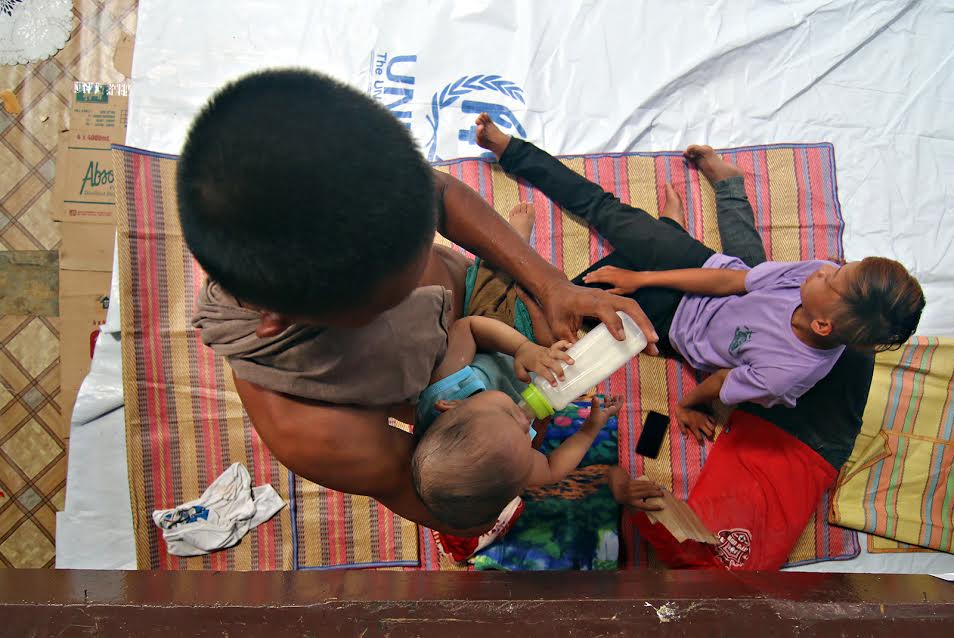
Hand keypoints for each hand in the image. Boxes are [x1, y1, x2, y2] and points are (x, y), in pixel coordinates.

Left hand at [513, 340, 573, 383]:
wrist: (522, 347)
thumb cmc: (522, 360)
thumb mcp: (518, 369)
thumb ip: (522, 376)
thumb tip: (529, 381)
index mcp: (535, 363)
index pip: (543, 371)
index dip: (550, 378)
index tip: (555, 384)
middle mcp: (542, 357)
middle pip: (552, 363)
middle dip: (558, 371)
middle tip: (563, 378)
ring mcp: (547, 352)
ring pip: (557, 353)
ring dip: (565, 357)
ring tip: (572, 362)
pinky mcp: (550, 348)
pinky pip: (558, 345)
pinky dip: (564, 344)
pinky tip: (571, 345)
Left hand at [538, 280, 658, 353]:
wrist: (557, 289)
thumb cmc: (556, 307)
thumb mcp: (557, 326)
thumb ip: (567, 341)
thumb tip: (578, 358)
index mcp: (587, 301)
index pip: (604, 309)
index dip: (614, 323)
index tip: (622, 339)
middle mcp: (601, 297)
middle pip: (628, 305)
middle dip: (642, 323)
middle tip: (652, 341)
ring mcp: (608, 297)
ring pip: (632, 307)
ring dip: (645, 323)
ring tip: (653, 343)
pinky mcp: (612, 301)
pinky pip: (629, 309)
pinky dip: (639, 322)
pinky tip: (645, 337)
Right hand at [582, 266, 645, 294]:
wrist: (639, 278)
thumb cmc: (631, 286)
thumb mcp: (621, 291)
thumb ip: (612, 292)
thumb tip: (604, 293)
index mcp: (611, 278)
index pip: (598, 278)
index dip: (591, 280)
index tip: (585, 281)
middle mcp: (611, 273)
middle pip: (598, 273)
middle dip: (590, 275)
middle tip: (583, 277)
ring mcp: (614, 270)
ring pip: (602, 270)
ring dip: (595, 272)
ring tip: (589, 274)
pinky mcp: (617, 269)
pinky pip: (607, 267)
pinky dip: (602, 268)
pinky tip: (599, 269)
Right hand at [582, 395, 623, 432]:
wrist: (587, 433)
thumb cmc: (592, 425)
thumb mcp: (594, 414)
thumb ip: (595, 406)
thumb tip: (595, 397)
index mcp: (607, 413)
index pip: (616, 407)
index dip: (620, 401)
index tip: (622, 395)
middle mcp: (605, 414)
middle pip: (613, 407)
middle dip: (615, 401)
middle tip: (616, 395)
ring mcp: (600, 415)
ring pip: (606, 408)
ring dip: (607, 402)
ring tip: (606, 396)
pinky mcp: (595, 416)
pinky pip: (600, 409)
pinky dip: (600, 404)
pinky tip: (596, 402)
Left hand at [607, 466, 663, 510]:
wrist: (612, 480)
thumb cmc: (620, 494)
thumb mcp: (625, 501)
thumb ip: (635, 503)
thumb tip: (648, 507)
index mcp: (629, 502)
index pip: (643, 506)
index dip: (653, 507)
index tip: (661, 507)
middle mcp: (629, 495)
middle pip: (646, 494)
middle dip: (655, 494)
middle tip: (663, 495)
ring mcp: (629, 487)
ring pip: (645, 487)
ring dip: (653, 488)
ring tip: (660, 489)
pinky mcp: (629, 481)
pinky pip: (641, 482)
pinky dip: (648, 483)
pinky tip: (653, 483)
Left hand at [674, 405, 715, 443]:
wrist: (687, 403)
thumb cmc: (682, 413)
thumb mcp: (680, 422)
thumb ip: (683, 430)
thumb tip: (685, 437)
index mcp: (694, 427)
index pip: (699, 437)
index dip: (701, 442)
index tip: (702, 444)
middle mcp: (701, 424)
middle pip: (709, 433)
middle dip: (710, 437)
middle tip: (710, 438)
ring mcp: (705, 419)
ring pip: (712, 427)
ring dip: (712, 430)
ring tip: (711, 432)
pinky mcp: (707, 414)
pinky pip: (713, 420)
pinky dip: (713, 423)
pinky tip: (712, 424)